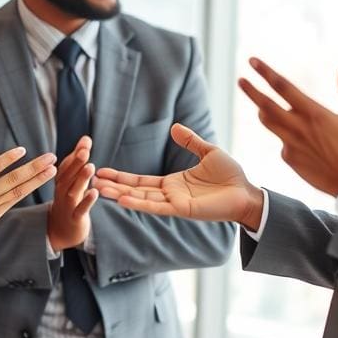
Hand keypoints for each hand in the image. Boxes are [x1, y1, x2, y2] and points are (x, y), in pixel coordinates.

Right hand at [0, 147, 56, 241]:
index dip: (8, 158)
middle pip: (12, 178)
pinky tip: (36, 186)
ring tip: (52, 170)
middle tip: (51, 157)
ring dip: (36, 180)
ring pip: (16, 191)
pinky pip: (11, 203)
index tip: (23, 150)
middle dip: (34, 167)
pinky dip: (25, 194)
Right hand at [47, 135, 98, 251]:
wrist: (61, 230)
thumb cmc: (69, 200)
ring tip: (90, 167)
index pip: (66, 165)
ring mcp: (68, 205)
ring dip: (81, 179)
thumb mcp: (73, 180)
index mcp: (61, 181)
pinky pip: (80, 209)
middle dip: (76, 163)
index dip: (76, 153)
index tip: (85, 141)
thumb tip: (86, 138)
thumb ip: (79, 160)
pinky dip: (86, 201)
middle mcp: (62, 191)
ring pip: (73, 191)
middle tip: (85, 151)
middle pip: (68, 176)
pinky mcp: (75, 218)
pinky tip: (94, 192)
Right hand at [92, 123, 264, 230]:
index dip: (121, 177)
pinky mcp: (182, 209)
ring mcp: (174, 203)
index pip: (140, 180)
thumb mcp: (207, 152)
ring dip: (120, 195)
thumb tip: (174, 128)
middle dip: (113, 186)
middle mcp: (169, 195)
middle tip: (90, 180)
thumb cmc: (230, 176)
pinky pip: (156, 206)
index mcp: (173, 183)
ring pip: (141, 199)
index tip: (102, 172)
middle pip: (135, 190)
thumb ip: (190, 142)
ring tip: (98, 190)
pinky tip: (122, 199)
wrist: (246, 192)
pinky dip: (138, 203)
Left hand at [238, 58, 337, 195]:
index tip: (253, 62)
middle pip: (265, 104)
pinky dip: (284, 134)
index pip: (283, 87)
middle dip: (251, 90)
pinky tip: (301, 141)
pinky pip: (281, 140)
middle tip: (240, 79)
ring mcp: (290, 143)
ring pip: (268, 122)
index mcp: (313, 113)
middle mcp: (298, 126)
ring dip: (262, 110)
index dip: (266, 73)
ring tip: (262, 103)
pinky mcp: (288, 157)